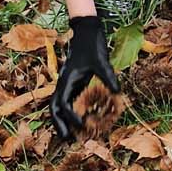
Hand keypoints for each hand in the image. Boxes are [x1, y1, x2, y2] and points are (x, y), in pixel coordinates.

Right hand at [51, 16, 121, 139]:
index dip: (70, 116)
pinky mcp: (73, 81)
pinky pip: (68, 100)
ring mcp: (67, 82)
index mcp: (67, 79)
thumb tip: (117, 92)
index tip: (81, 125)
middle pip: (54, 108)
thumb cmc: (92, 44)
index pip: (63, 103)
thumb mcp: (102, 61)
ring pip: (58, 105)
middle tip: (66, 140)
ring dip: (62, 120)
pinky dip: (69, 112)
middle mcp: (64, 83)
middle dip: (59, 124)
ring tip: (70, 135)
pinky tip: (79, 119)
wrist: (87, 30)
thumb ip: (108, 76)